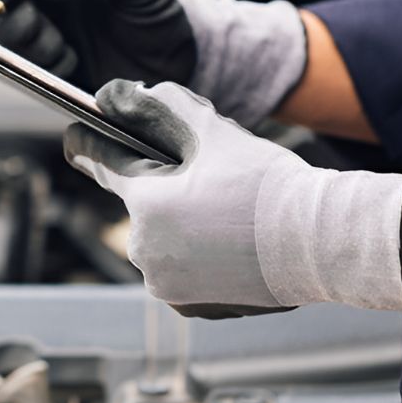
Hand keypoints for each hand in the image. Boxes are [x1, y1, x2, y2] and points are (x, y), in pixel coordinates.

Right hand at [0, 0, 307, 125]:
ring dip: (22, 41)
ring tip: (65, 55)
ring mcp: (31, 14)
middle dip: (6, 7)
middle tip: (37, 30)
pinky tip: (66, 66)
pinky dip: (30, 65)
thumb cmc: (164, 11)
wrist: (178, 66)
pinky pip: (4, 56)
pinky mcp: (30, 54)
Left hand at [64, 79, 401, 313]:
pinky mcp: (190, 307)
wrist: (323, 245)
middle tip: (207, 175)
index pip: (99, 161)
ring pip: (159, 236)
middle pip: (138, 201)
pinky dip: (197, 255)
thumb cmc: (269, 186)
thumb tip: (111, 95)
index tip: (78, 134)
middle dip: (161, 184)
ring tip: (226, 212)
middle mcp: (144, 250)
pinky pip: (179, 269)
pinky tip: (231, 243)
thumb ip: (154, 106)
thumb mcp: (209, 130)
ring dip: (178, 222)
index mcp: (144, 204)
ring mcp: (166, 285)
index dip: (90, 140)